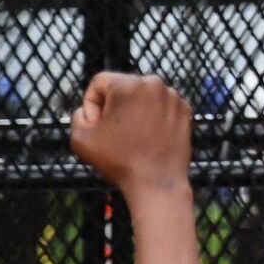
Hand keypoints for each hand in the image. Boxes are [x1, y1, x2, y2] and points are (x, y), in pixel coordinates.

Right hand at [70, 73, 192, 194]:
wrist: (157, 180)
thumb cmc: (119, 160)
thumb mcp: (81, 138)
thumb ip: (78, 115)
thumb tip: (88, 109)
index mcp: (128, 84)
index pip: (99, 82)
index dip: (92, 104)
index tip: (98, 125)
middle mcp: (154, 83)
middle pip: (122, 88)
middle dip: (114, 107)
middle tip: (115, 132)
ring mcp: (173, 95)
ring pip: (143, 97)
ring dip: (134, 111)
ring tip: (134, 136)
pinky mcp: (185, 108)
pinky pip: (161, 106)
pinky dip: (153, 117)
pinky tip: (150, 137)